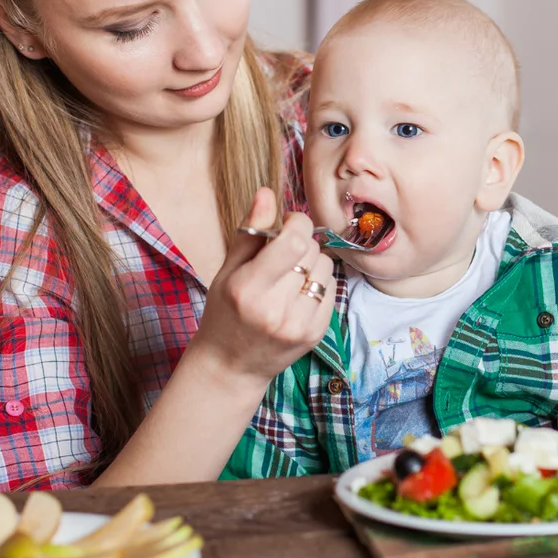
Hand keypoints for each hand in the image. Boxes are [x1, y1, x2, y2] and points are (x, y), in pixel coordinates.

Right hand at [190, 188, 335, 387]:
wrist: (231, 365)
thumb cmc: (225, 312)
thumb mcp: (228, 270)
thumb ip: (250, 231)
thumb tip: (267, 192)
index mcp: (249, 288)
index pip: (293, 241)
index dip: (296, 223)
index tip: (287, 225)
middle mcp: (275, 308)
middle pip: (311, 252)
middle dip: (302, 242)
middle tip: (285, 253)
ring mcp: (298, 324)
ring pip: (325, 268)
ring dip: (312, 263)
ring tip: (290, 275)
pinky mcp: (316, 334)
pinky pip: (332, 289)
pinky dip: (319, 283)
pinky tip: (299, 292)